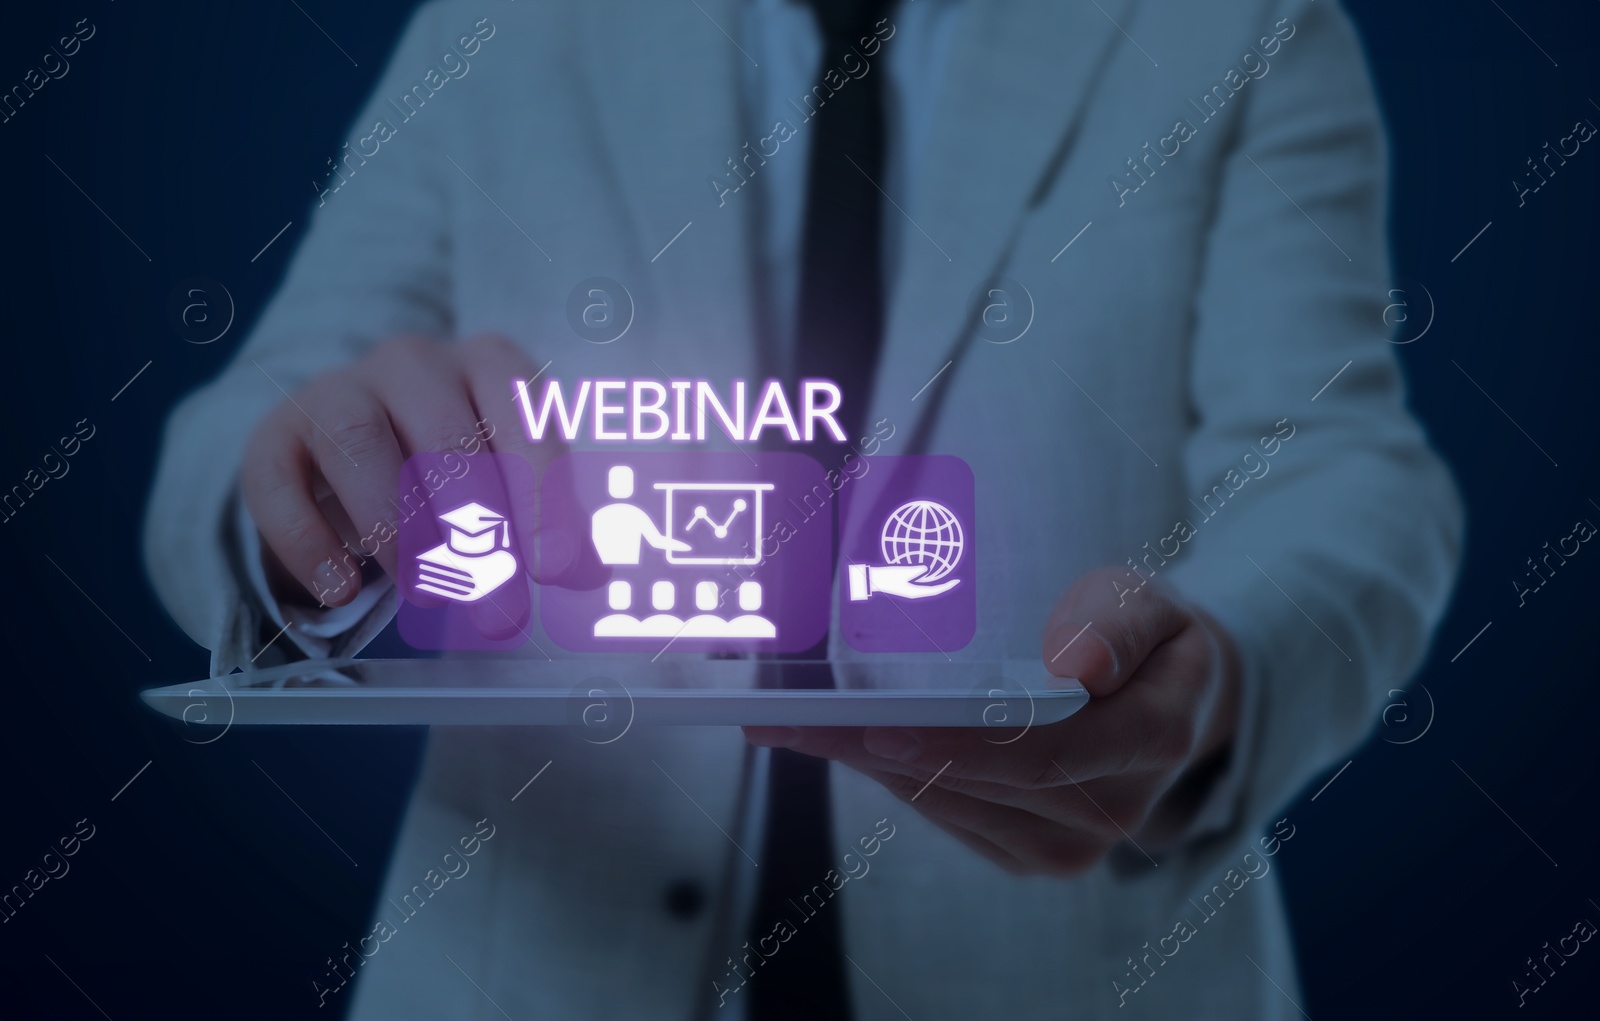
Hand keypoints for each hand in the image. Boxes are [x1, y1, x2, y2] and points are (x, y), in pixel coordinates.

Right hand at [241, 334, 582, 631]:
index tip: (553, 569)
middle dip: (477, 534)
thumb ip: (553, 523)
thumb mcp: (510, 480)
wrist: (349, 444)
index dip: (541, 496)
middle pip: (447, 439)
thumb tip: (592, 573)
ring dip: (396, 530)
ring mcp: (339, 390)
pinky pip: (281, 481)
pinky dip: (309, 542)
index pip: (523, 419)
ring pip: (361, 445)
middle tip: (496, 612)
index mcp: (490, 364)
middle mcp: (414, 362)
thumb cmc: (453, 463)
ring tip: (424, 595)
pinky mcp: (277, 433)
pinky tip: (340, 589)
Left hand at [744, 568, 1242, 875]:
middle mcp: (1112, 809)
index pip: (1045, 753)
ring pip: (953, 805)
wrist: (1165, 697)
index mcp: (1152, 739)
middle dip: (881, 749)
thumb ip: (1120, 624)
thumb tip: (1080, 666)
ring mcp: (1070, 842)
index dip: (962, 746)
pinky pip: (949, 818)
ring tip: (793, 724)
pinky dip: (893, 778)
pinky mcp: (1029, 852)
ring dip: (870, 765)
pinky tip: (839, 744)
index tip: (885, 728)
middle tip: (795, 717)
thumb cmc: (1144, 636)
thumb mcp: (1149, 603)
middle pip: (981, 784)